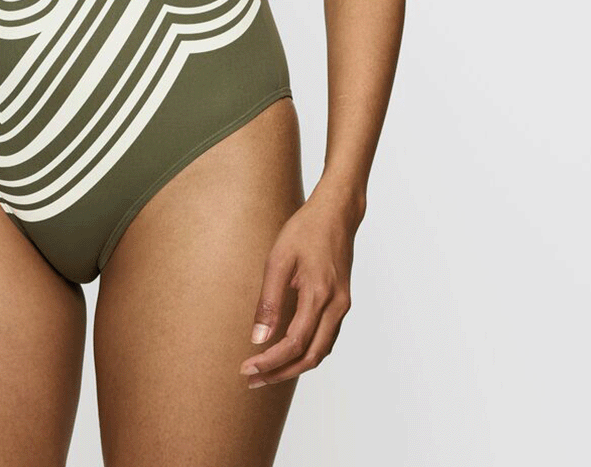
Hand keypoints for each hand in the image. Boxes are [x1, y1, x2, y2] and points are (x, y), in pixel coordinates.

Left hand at [238, 183, 361, 387]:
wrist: (337, 212)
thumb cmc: (306, 229)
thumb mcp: (279, 258)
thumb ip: (269, 300)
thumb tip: (257, 338)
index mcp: (319, 295)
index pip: (294, 343)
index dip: (270, 361)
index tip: (247, 368)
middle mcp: (336, 306)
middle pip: (311, 357)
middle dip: (281, 372)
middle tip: (253, 379)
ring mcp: (342, 305)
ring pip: (321, 351)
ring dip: (294, 365)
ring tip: (266, 370)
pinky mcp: (342, 302)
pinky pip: (326, 337)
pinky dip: (307, 351)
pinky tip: (288, 351)